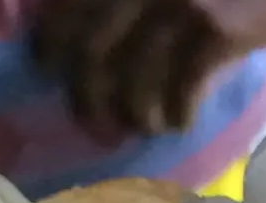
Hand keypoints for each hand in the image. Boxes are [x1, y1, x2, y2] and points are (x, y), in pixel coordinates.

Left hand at [33, 0, 265, 137]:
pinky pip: (183, 87)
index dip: (52, 40)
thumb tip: (105, 32)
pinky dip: (177, 113)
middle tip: (94, 122)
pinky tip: (179, 123)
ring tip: (143, 127)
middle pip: (93, 48)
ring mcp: (177, 3)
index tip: (48, 65)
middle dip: (88, 95)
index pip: (67, 5)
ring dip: (136, 113)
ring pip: (135, 77)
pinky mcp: (217, 31)